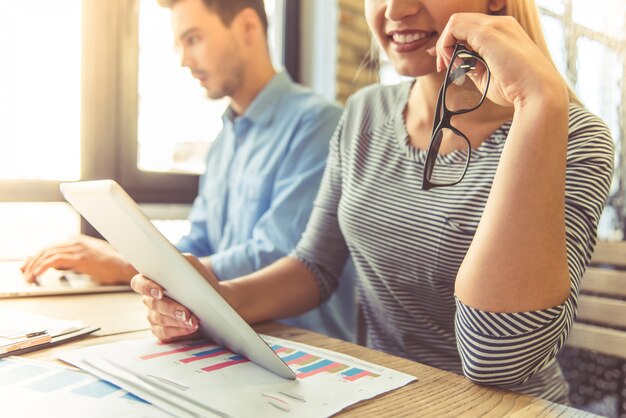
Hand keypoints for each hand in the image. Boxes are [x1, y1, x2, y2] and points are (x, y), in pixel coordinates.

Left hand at [20, 235, 136, 284]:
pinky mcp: (79, 257)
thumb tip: (60, 267)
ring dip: (34, 266)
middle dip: (32, 262)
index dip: (37, 257)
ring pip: (47, 254)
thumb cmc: (113, 266)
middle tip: (24, 273)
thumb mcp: (90, 262)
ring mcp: (78, 248)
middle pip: (46, 249)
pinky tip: (37, 275)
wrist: (127, 266)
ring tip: (28, 277)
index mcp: (78, 241)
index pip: (51, 247)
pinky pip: (54, 260)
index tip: (28, 266)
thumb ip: (74, 262)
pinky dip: (42, 268)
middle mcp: (76, 241)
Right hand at [130, 254, 220, 342]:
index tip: (160, 292)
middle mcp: (149, 299)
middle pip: (153, 304)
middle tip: (186, 313)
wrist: (213, 300)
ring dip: (177, 321)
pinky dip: (178, 331)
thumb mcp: (192, 266)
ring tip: (193, 321)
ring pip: (159, 320)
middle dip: (171, 309)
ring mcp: (153, 315)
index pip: (138, 282)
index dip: (146, 287)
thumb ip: (181, 260)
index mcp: (152, 280)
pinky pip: (163, 333)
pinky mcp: (161, 330)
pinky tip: (190, 328)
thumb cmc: (200, 281)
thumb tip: (173, 260)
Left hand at [435, 13, 568, 108]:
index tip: (446, 65)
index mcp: (505, 32)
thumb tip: (456, 64)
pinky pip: (455, 28)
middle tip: (442, 67)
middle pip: (461, 22)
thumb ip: (472, 65)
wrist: (538, 93)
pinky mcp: (488, 33)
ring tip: (449, 67)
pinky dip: (446, 46)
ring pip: (455, 22)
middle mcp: (501, 23)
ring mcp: (495, 25)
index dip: (452, 44)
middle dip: (444, 44)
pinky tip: (454, 63)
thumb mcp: (488, 75)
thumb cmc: (516, 89)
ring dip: (444, 45)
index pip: (470, 28)